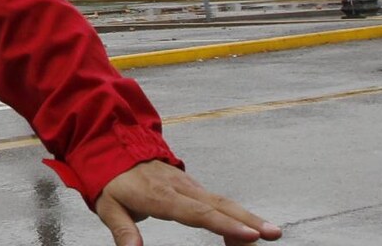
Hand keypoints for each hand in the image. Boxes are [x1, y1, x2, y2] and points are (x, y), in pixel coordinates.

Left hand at [95, 161, 280, 244]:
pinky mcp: (193, 186)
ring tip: (270, 233)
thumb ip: (122, 229)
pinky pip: (217, 201)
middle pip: (218, 205)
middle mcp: (180, 188)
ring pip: (222, 201)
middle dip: (248, 220)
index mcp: (160, 195)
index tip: (248, 234)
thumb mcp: (108, 207)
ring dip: (247, 217)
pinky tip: (246, 230)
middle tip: (273, 233)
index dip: (223, 224)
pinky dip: (236, 214)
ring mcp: (189, 185)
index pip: (196, 212)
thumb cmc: (110, 181)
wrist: (112, 148)